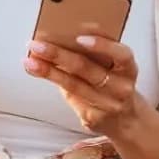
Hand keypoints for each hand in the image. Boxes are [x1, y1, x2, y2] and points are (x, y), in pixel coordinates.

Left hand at [24, 34, 143, 138]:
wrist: (127, 122)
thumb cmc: (114, 85)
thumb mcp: (114, 68)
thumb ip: (95, 55)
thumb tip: (61, 37)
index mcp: (129, 69)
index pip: (121, 54)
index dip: (102, 45)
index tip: (79, 37)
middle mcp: (121, 87)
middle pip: (87, 69)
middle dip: (58, 54)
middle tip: (36, 45)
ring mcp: (107, 105)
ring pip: (74, 85)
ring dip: (48, 71)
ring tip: (30, 60)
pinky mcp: (93, 118)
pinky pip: (69, 97)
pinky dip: (52, 82)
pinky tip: (36, 71)